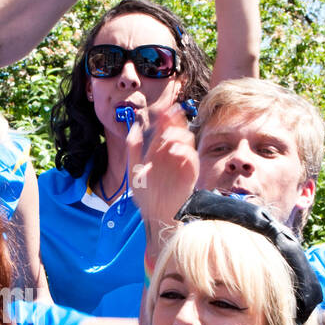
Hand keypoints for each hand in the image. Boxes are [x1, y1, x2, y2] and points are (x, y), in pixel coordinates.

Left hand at [127, 104, 197, 226]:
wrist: (156, 215)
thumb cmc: (145, 195)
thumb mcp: (133, 169)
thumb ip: (133, 148)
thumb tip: (134, 126)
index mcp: (158, 152)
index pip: (164, 129)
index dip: (164, 118)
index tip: (163, 109)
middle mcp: (171, 155)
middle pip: (177, 130)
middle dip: (174, 121)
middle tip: (170, 115)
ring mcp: (181, 163)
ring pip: (186, 140)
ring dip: (178, 135)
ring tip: (167, 138)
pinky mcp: (190, 173)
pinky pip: (192, 157)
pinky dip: (184, 152)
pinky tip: (173, 152)